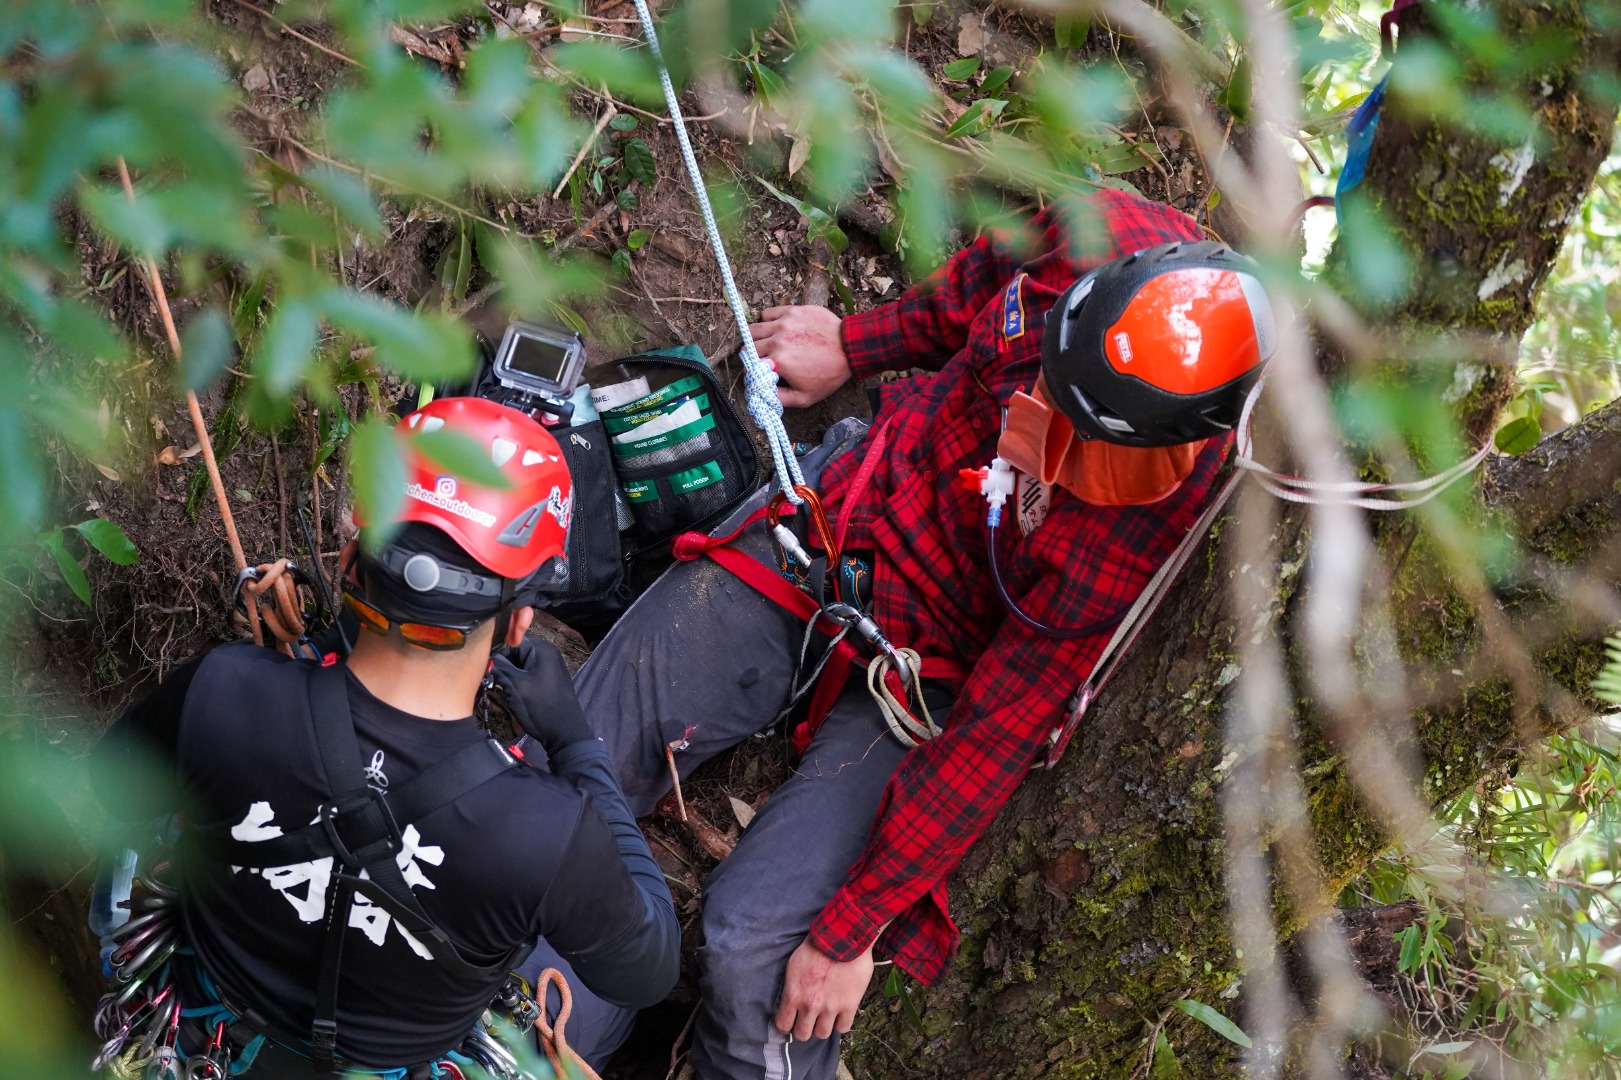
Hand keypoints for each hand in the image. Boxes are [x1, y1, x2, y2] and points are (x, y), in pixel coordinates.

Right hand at [489, 639, 592, 755]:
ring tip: (490, 680)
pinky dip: (515, 679)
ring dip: (506, 672)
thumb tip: (484, 656)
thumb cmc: (540, 707)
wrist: (564, 733)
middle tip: (482, 671)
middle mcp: (547, 654)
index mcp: (542, 649)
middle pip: (516, 651)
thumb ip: (500, 667)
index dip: (495, 647)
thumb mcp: (516, 686)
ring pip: (519, 664)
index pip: (513, 638)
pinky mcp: (545, 681)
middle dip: (500, 661)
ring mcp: (547, 668)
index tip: (478, 657)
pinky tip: (504, 688)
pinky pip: (526, 674)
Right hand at [748, 305, 850, 408]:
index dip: (751, 370)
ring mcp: (784, 323)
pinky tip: (775, 329)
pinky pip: (768, 314)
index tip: (757, 372)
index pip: (749, 365)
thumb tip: (761, 395)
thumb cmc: (829, 374)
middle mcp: (778, 340)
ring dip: (755, 338)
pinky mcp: (792, 311)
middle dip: (752, 355)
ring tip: (764, 344)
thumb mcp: (805, 397)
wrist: (849, 348)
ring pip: (754, 328)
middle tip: (761, 359)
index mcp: (779, 361)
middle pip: (749, 346)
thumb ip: (780, 399)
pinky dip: (766, 322)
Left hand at [773, 937, 875, 1041]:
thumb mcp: (794, 964)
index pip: (783, 1024)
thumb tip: (790, 999)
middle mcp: (810, 1005)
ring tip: (825, 1017)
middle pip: (802, 1034)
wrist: (843, 936)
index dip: (786, 1025)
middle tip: (807, 1021)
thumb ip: (792, 985)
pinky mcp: (849, 1005)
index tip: (790, 1021)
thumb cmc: (817, 945)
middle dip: (804, 1029)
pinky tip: (839, 1014)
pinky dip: (841, 1023)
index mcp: (793, 994)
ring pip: (822, 1034)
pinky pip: (843, 1028)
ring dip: (822, 1027)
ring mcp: (831, 1007)